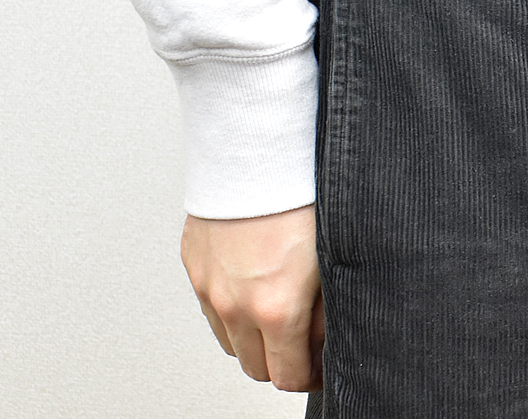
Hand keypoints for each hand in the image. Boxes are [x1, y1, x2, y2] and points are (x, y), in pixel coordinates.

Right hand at [180, 204, 323, 391]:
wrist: (258, 150)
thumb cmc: (300, 194)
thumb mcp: (332, 259)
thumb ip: (326, 310)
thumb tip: (324, 338)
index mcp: (276, 309)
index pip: (288, 377)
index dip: (310, 376)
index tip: (319, 366)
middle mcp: (236, 305)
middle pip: (255, 368)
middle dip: (282, 362)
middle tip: (303, 343)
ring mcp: (210, 287)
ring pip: (230, 342)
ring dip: (253, 339)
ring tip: (278, 313)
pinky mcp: (194, 265)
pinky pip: (211, 308)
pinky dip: (231, 310)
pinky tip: (253, 285)